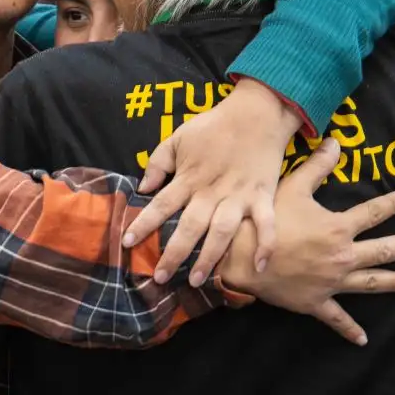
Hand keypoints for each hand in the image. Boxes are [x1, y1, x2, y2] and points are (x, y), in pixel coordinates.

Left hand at [124, 78, 301, 286]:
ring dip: (210, 257)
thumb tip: (142, 188)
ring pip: (222, 231)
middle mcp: (211, 191)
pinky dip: (265, 244)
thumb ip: (158, 163)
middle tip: (160, 278)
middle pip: (189, 227)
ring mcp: (239, 196)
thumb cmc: (213, 127)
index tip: (127, 243)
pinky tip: (259, 268)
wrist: (257, 112)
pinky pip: (266, 224)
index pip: (160, 206)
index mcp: (188, 179)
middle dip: (174, 254)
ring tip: (197, 281)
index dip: (143, 225)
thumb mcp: (178, 138)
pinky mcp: (263, 196)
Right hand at [218, 139, 394, 344]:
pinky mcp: (316, 302)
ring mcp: (332, 283)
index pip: (373, 213)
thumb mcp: (290, 188)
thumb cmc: (265, 223)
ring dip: (394, 282)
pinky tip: (363, 339)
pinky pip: (337, 318)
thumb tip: (336, 141)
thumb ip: (316, 166)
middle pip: (382, 250)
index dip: (391, 204)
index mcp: (338, 228)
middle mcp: (342, 257)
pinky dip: (349, 330)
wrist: (240, 260)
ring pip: (371, 283)